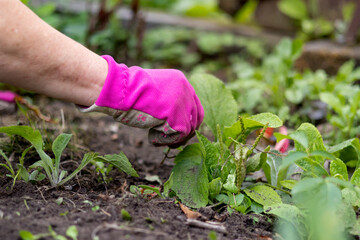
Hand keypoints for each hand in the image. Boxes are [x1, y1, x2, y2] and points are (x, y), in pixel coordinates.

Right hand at [81, 55, 203, 145]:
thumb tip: (173, 119)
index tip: (178, 130)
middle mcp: (187, 90)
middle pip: (196, 118)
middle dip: (185, 132)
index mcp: (181, 80)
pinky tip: (152, 137)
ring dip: (172, 137)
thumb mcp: (154, 89)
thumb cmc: (130, 90)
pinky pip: (178, 136)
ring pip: (187, 130)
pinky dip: (165, 140)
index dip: (188, 120)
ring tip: (155, 137)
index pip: (194, 104)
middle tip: (171, 141)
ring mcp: (184, 104)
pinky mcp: (178, 117)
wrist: (123, 89)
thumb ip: (167, 99)